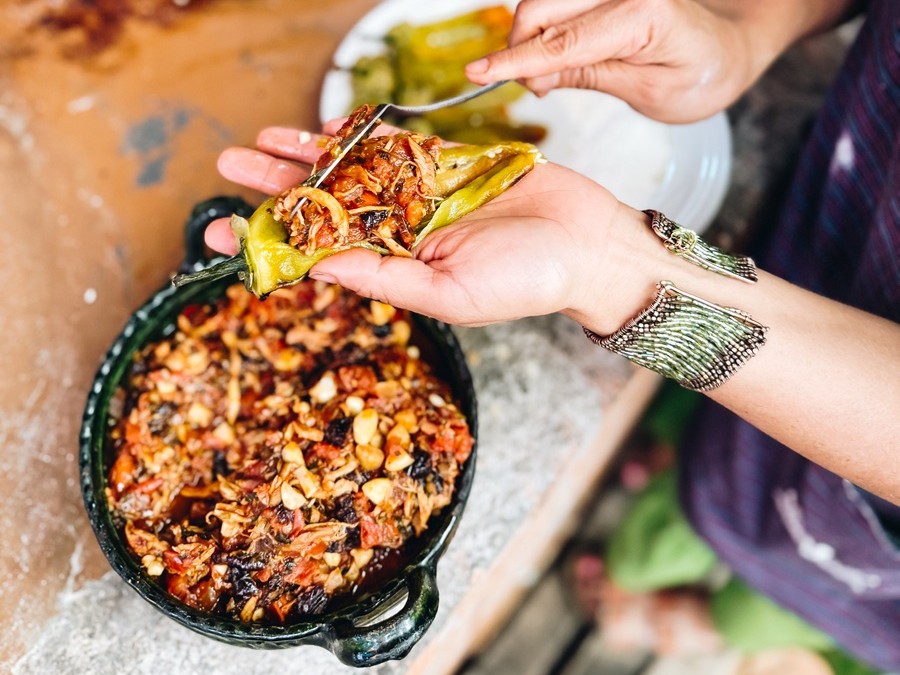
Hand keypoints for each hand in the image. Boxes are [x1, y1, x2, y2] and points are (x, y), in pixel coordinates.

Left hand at [205, 124, 664, 330]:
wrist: (589, 244)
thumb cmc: (529, 281)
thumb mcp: (451, 294)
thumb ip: (385, 278)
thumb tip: (320, 268)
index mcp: (394, 270)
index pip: (318, 254)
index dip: (270, 240)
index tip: (219, 231)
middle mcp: (400, 234)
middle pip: (323, 206)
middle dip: (275, 187)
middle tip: (226, 165)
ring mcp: (421, 197)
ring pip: (349, 172)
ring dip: (303, 157)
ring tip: (256, 141)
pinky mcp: (446, 165)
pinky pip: (391, 148)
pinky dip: (355, 138)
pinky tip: (318, 131)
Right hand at [464, 0, 791, 122]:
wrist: (728, 48)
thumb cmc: (699, 76)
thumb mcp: (648, 93)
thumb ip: (587, 76)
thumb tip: (531, 78)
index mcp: (642, 15)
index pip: (563, 41)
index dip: (515, 61)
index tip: (475, 74)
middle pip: (540, 10)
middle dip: (520, 51)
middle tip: (536, 91)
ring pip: (541, 5)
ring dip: (530, 42)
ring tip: (549, 77)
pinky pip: (555, 5)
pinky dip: (543, 32)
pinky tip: (556, 55)